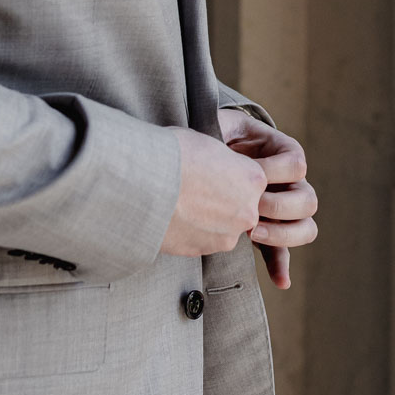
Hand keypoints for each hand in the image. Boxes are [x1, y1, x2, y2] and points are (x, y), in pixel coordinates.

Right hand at [160, 126, 267, 258]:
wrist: (141, 182)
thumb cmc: (171, 154)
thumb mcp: (206, 143)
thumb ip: (224, 161)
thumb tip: (219, 166)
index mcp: (254, 178)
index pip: (250, 181)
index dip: (228, 176)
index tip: (209, 174)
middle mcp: (248, 210)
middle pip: (240, 207)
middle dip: (221, 201)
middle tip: (194, 191)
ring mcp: (227, 234)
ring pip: (222, 227)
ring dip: (206, 219)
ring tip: (179, 204)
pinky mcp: (205, 250)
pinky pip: (203, 241)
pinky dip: (190, 233)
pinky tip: (172, 218)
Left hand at [217, 109, 317, 289]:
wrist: (197, 161)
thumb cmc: (209, 137)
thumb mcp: (219, 125)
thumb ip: (227, 128)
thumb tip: (227, 139)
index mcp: (282, 153)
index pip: (297, 163)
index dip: (274, 169)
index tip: (247, 171)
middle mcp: (289, 183)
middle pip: (307, 199)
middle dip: (279, 206)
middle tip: (251, 207)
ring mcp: (281, 209)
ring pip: (305, 227)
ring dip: (284, 234)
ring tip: (254, 235)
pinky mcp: (266, 230)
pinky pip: (282, 252)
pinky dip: (281, 266)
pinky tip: (280, 281)